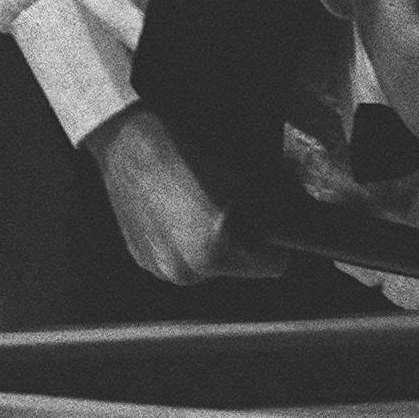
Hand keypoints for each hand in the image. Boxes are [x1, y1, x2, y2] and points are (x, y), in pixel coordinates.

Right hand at [82, 106, 287, 285]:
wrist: (129, 145)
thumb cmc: (188, 157)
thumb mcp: (245, 183)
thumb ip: (271, 213)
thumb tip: (289, 225)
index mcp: (214, 254)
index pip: (273, 265)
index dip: (277, 243)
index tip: (274, 226)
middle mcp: (186, 271)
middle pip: (241, 267)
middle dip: (246, 243)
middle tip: (239, 211)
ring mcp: (161, 268)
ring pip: (210, 266)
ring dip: (216, 244)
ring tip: (205, 209)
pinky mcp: (142, 259)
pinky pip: (182, 259)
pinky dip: (188, 242)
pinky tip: (180, 213)